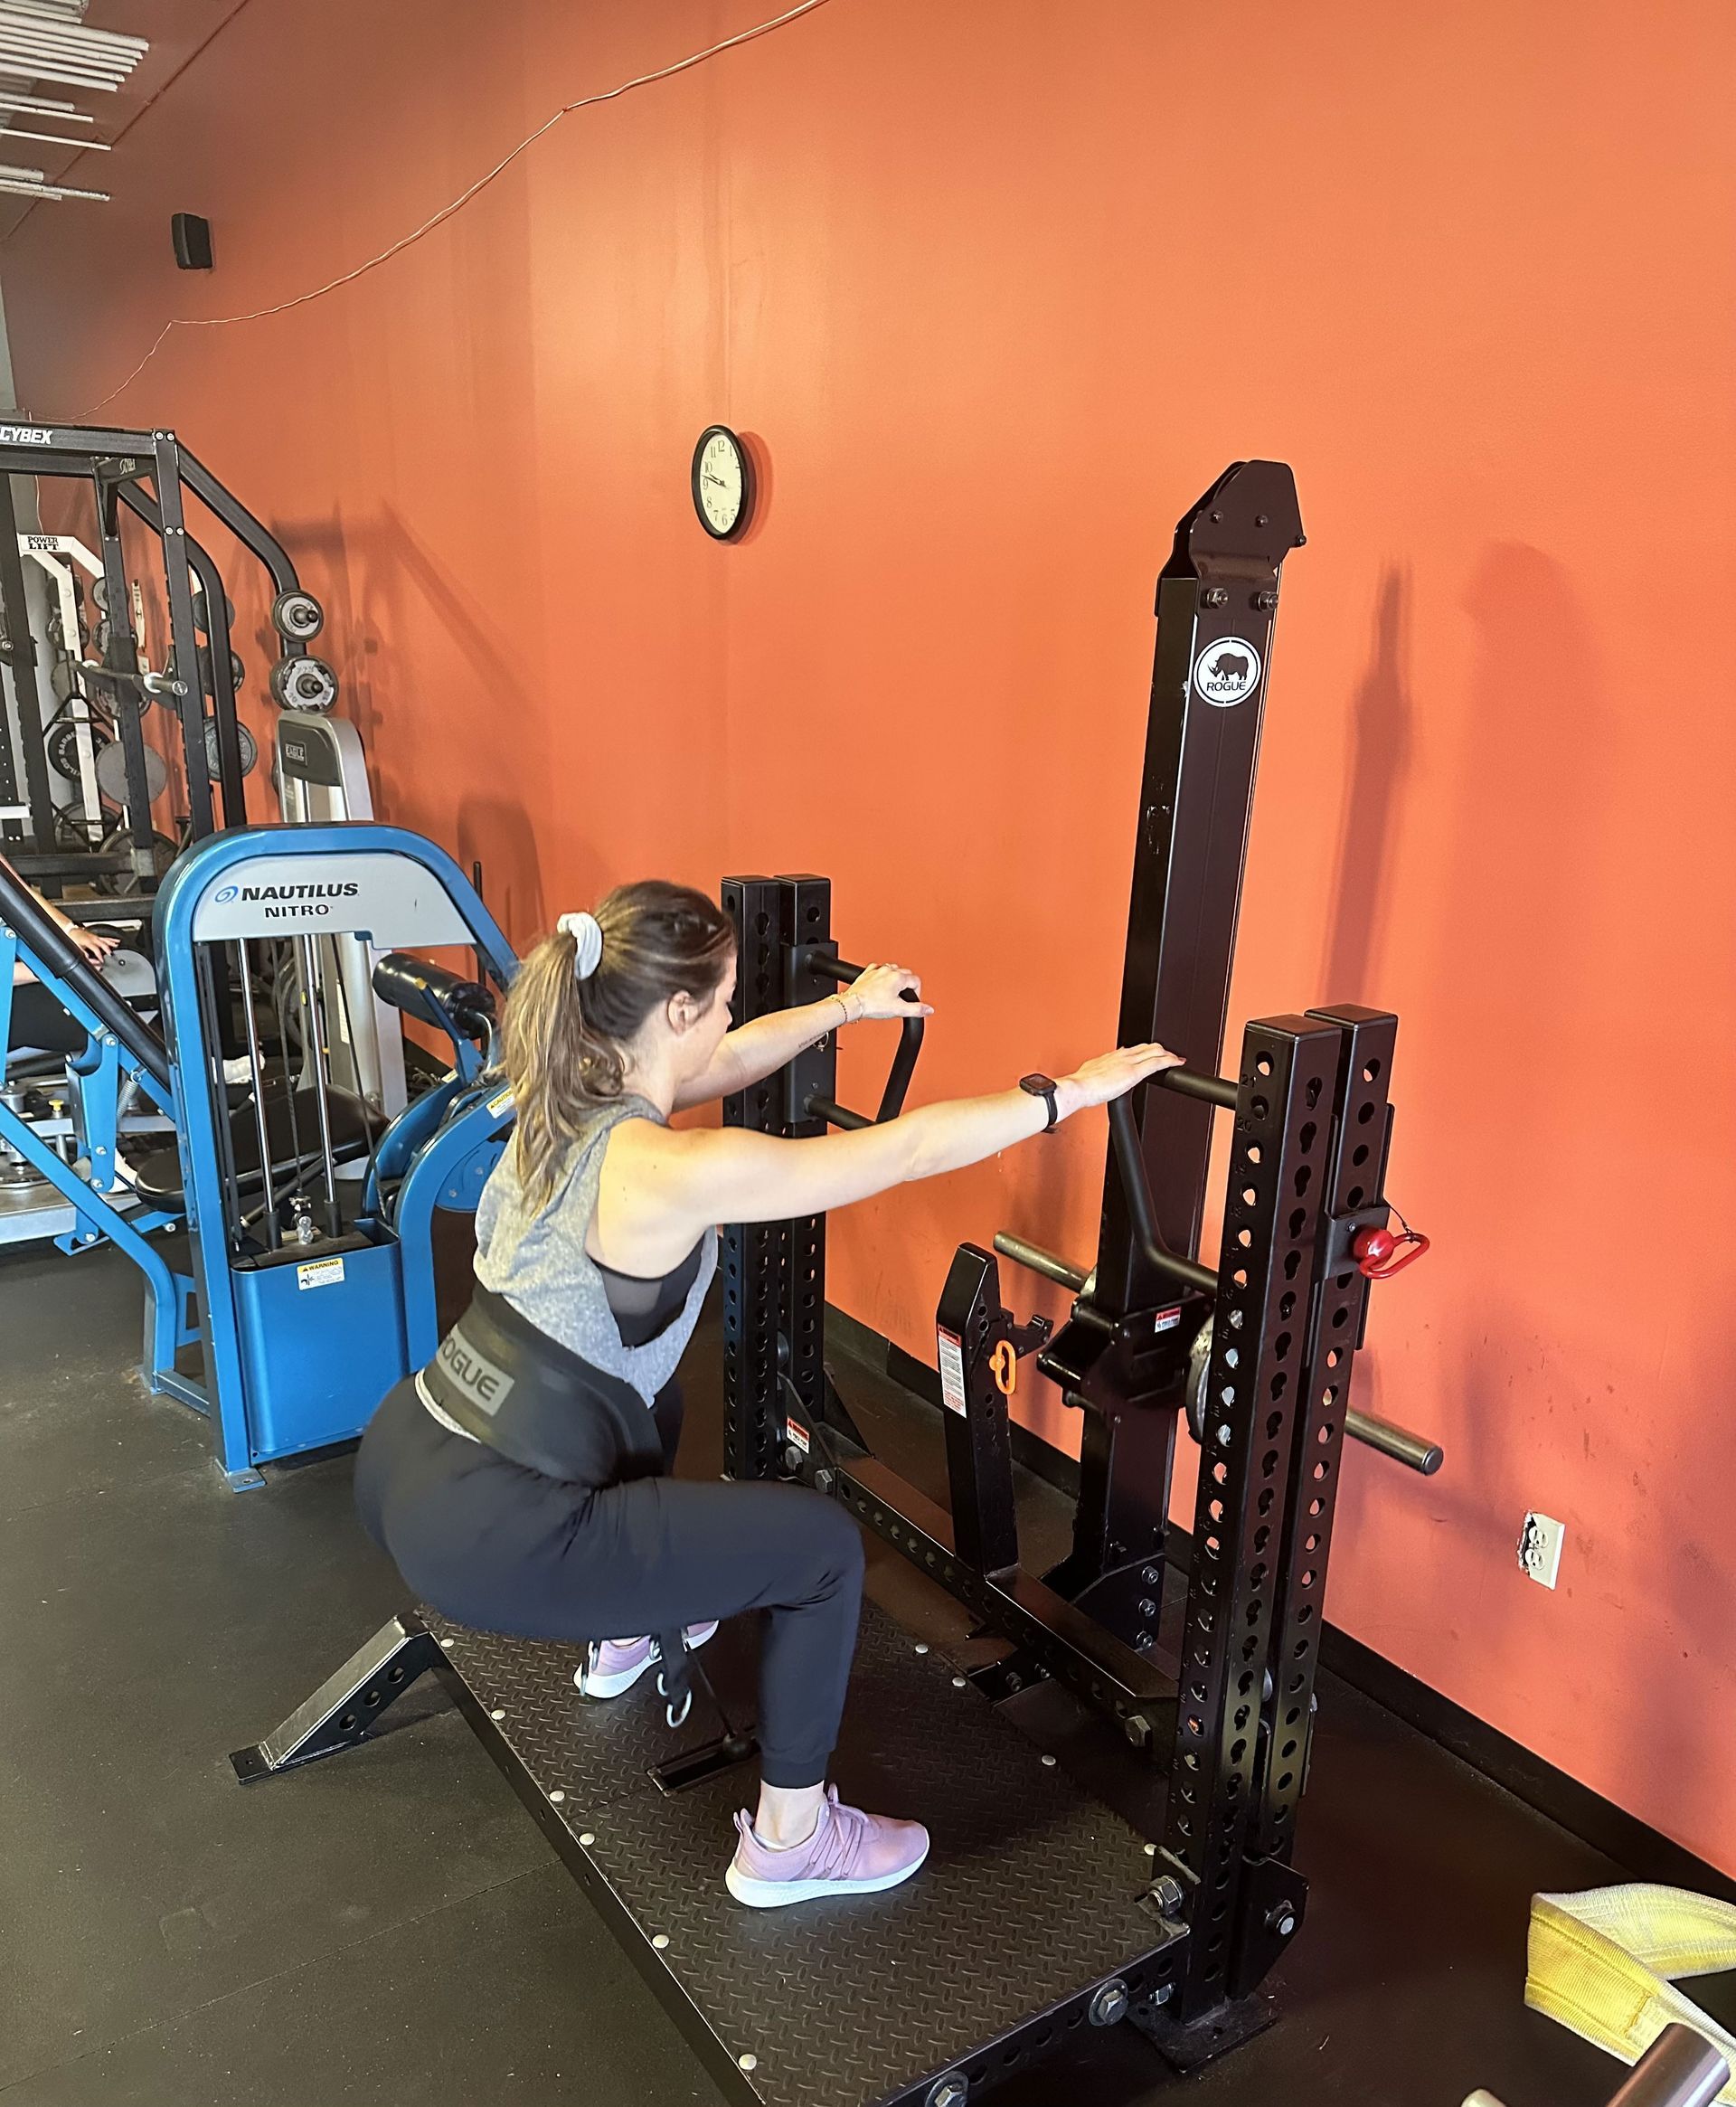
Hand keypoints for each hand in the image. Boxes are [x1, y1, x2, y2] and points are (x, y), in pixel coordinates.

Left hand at [65, 922, 117, 966]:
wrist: (72, 930)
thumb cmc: (73, 938)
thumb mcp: (76, 946)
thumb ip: (82, 952)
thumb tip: (88, 957)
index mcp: (89, 942)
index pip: (96, 950)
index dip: (99, 956)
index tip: (102, 960)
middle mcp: (93, 939)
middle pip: (103, 944)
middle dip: (108, 949)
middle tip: (111, 954)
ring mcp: (95, 937)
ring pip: (106, 939)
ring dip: (112, 943)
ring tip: (117, 945)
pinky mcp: (96, 936)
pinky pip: (105, 937)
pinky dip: (111, 939)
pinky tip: (116, 940)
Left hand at [840, 963, 932, 1023]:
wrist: (853, 1004)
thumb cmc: (872, 1005)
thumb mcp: (898, 1010)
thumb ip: (916, 1009)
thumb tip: (928, 1009)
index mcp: (898, 978)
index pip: (916, 981)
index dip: (917, 992)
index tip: (912, 1001)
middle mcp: (888, 971)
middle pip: (906, 973)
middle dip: (908, 984)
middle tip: (904, 997)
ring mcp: (877, 971)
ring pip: (892, 969)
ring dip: (896, 977)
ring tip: (893, 991)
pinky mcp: (867, 973)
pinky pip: (877, 969)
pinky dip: (881, 974)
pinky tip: (880, 982)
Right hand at [1058, 1042, 1183, 1115]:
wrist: (1078, 1088)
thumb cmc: (1081, 1085)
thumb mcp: (1090, 1073)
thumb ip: (1099, 1071)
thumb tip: (1103, 1074)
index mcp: (1111, 1056)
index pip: (1133, 1049)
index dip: (1145, 1051)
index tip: (1151, 1054)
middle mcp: (1122, 1055)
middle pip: (1147, 1047)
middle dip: (1160, 1050)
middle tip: (1168, 1056)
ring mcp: (1129, 1062)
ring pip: (1155, 1051)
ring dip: (1167, 1055)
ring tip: (1175, 1059)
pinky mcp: (1135, 1072)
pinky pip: (1157, 1063)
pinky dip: (1170, 1061)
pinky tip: (1177, 1063)